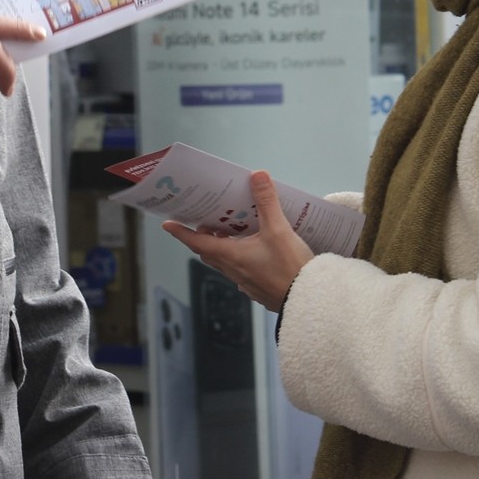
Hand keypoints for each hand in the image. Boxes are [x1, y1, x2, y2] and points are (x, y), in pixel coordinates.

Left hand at [162, 171, 313, 311]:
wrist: (310, 301)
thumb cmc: (290, 268)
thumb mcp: (279, 229)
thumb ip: (267, 201)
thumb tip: (257, 176)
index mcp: (231, 257)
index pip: (197, 243)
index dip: (182, 233)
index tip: (168, 225)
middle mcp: (234, 272)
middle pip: (210, 252)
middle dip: (204, 237)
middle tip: (208, 222)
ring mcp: (246, 283)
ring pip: (225, 263)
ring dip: (223, 247)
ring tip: (233, 231)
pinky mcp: (259, 289)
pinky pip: (241, 272)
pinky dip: (240, 258)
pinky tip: (256, 251)